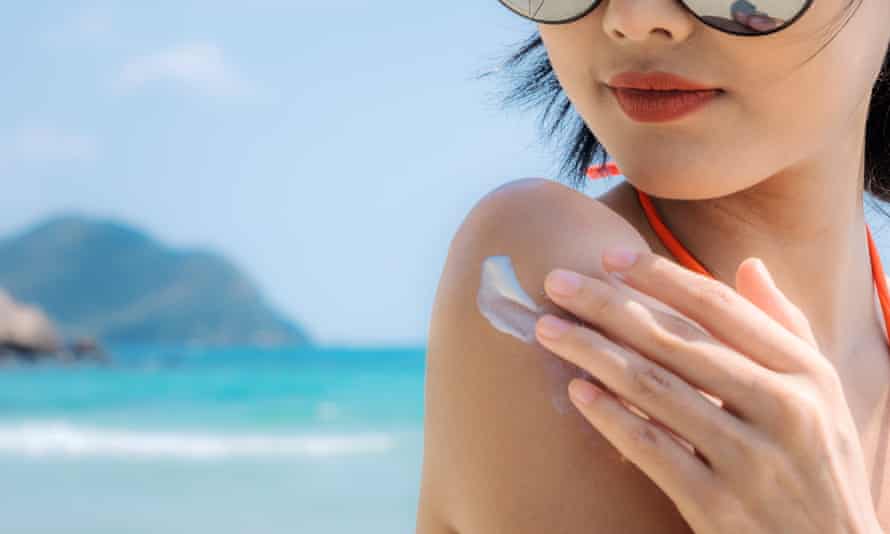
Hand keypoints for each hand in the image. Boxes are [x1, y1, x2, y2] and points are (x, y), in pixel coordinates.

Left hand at [533, 249, 882, 533]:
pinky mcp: (717, 505)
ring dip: (594, 353)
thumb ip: (786, 326)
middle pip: (676, 341)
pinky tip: (578, 392)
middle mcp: (782, 408)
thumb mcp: (822, 394)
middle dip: (608, 306)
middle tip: (556, 283)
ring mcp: (749, 459)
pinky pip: (652, 449)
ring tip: (550, 330)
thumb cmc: (818, 463)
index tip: (608, 257)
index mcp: (805, 373)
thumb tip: (748, 263)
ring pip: (655, 389)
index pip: (720, 308)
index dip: (660, 277)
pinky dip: (611, 417)